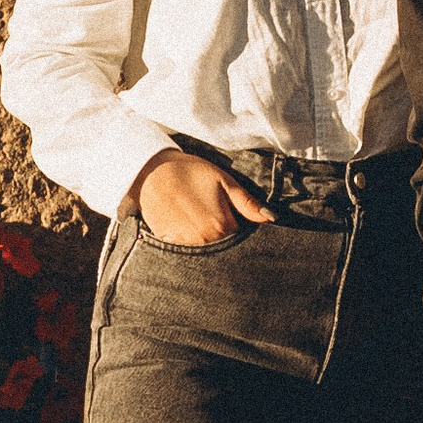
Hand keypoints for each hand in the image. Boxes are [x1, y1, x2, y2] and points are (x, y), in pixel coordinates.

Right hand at [130, 148, 273, 244]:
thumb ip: (247, 203)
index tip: (232, 217)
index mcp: (221, 226)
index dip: (239, 228)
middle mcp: (204, 241)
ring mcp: (185, 245)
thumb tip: (270, 219)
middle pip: (224, 248)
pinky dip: (190, 241)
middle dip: (224, 237)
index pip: (240, 239)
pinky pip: (187, 250)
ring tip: (198, 217)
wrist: (151, 171)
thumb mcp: (223, 181)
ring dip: (207, 240)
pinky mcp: (169, 244)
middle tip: (212, 215)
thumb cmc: (190, 172)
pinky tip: (185, 223)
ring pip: (205, 250)